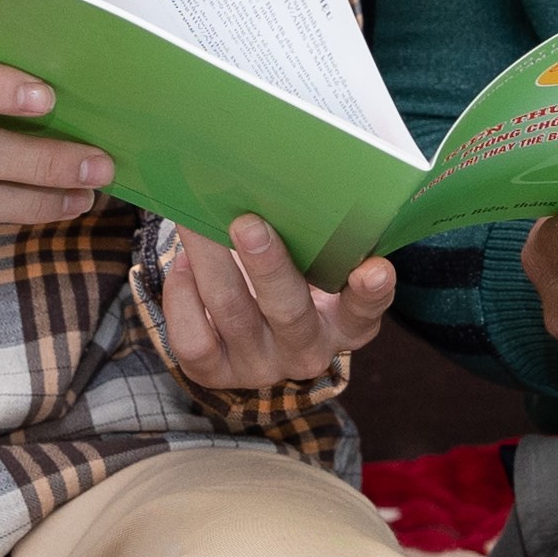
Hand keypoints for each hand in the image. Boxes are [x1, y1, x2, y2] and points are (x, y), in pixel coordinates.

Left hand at [163, 218, 394, 391]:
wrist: (252, 325)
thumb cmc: (291, 275)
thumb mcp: (313, 263)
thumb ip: (312, 237)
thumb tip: (276, 182)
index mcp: (344, 323)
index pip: (364, 311)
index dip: (371, 292)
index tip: (374, 268)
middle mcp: (306, 350)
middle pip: (289, 312)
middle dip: (267, 266)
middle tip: (247, 223)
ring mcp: (260, 367)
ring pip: (232, 315)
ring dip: (210, 263)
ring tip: (195, 222)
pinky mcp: (215, 373)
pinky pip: (193, 340)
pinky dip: (183, 296)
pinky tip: (184, 264)